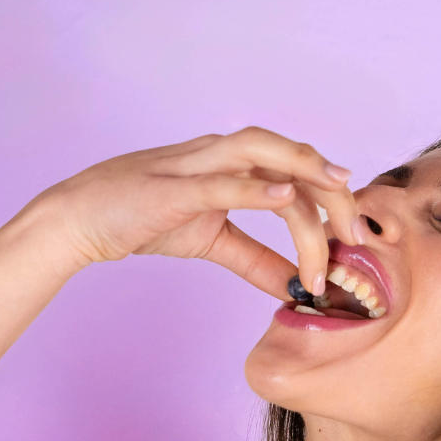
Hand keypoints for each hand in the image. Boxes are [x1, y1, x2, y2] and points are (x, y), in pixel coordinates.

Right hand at [38, 128, 362, 297]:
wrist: (83, 219)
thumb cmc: (145, 218)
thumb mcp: (214, 243)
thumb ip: (257, 262)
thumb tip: (295, 286)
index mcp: (235, 166)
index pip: (298, 175)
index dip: (332, 205)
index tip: (355, 244)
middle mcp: (222, 154)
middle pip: (293, 158)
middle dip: (333, 192)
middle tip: (357, 236)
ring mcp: (197, 166)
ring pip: (264, 154)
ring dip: (307, 176)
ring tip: (340, 199)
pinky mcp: (173, 187)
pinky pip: (220, 180)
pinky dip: (253, 187)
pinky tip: (283, 194)